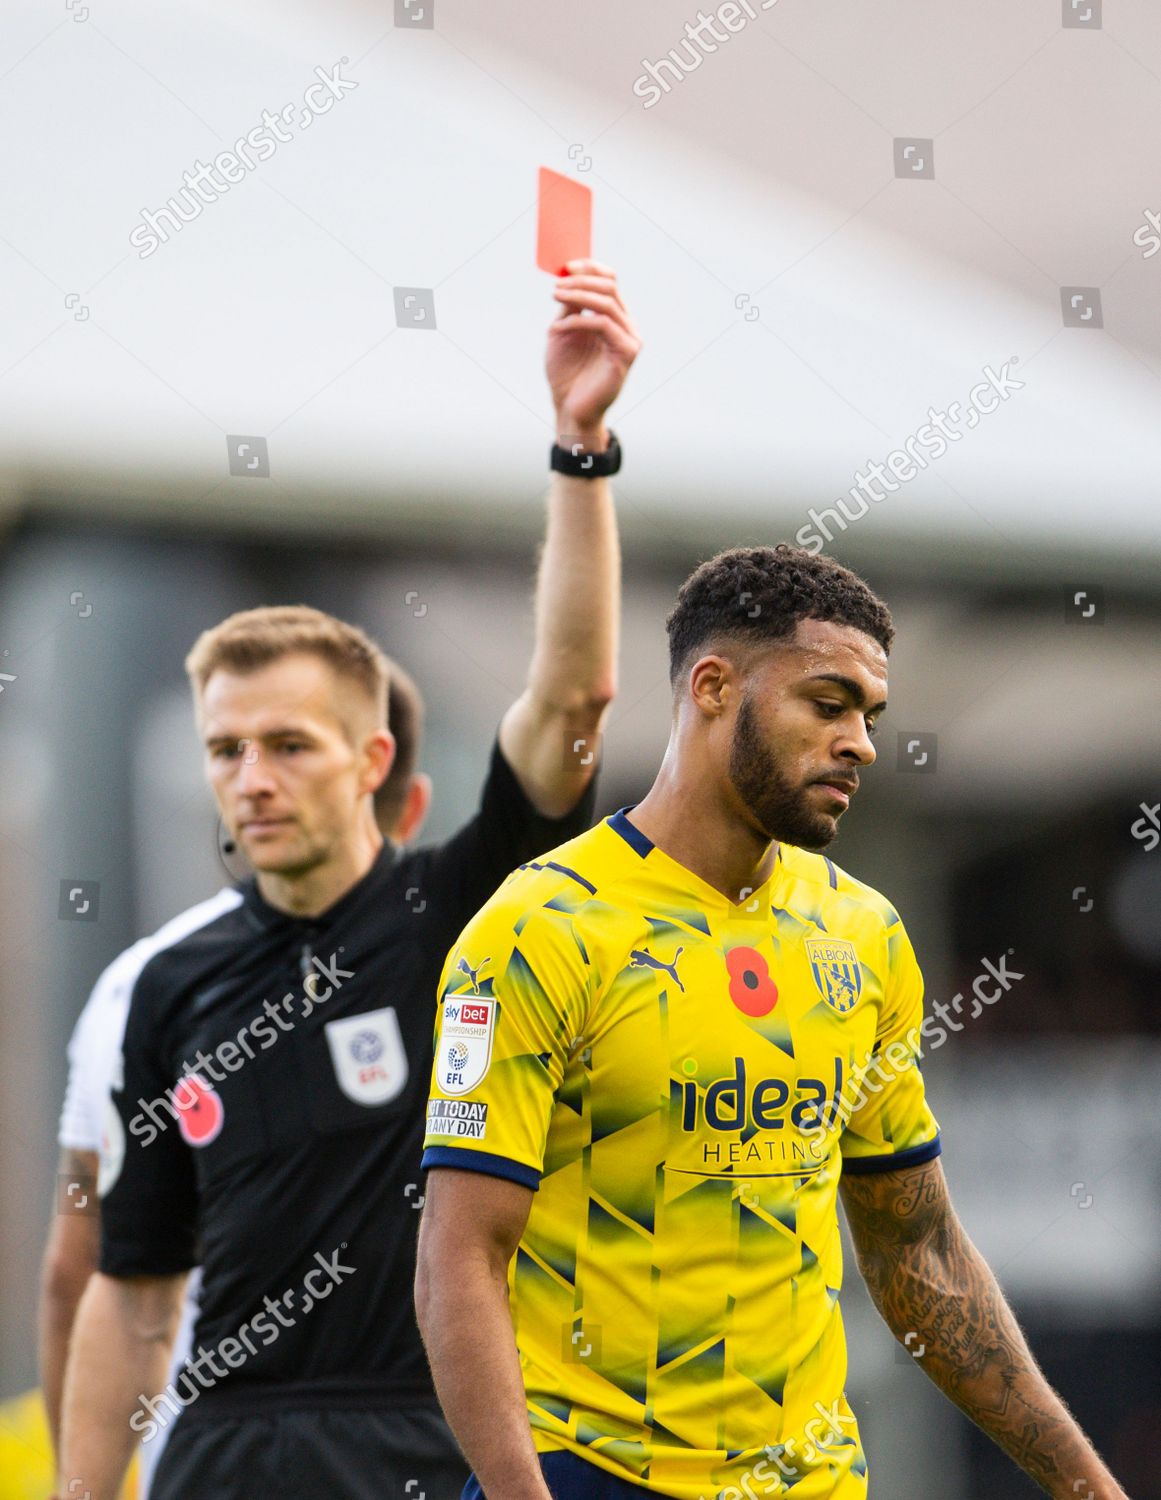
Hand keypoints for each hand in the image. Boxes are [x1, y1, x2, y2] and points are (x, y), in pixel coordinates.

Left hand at [546, 260, 640, 449]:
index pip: (609, 282)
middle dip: (581, 281)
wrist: (569, 409)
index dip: (590, 268)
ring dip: (578, 296)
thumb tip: (569, 275)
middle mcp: (626, 326)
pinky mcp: (626, 355)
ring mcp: (629, 341)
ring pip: (608, 303)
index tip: (566, 266)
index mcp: (614, 318)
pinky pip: (603, 325)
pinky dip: (578, 321)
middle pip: (610, 288)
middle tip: (556, 284)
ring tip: (555, 297)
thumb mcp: (564, 331)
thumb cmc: (567, 373)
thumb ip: (570, 306)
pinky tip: (559, 327)